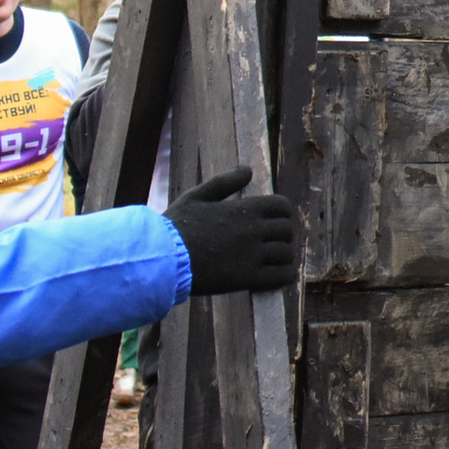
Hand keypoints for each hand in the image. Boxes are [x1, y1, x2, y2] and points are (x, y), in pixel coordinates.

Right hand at [163, 165, 297, 294]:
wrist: (161, 260)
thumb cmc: (175, 227)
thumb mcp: (196, 197)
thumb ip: (225, 182)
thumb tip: (248, 169)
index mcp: (244, 209)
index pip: (283, 206)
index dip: (281, 214)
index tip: (271, 222)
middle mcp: (253, 230)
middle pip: (287, 230)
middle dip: (281, 236)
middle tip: (268, 243)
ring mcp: (252, 255)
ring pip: (287, 254)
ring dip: (281, 257)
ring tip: (269, 261)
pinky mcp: (248, 278)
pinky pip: (281, 276)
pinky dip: (282, 276)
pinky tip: (270, 277)